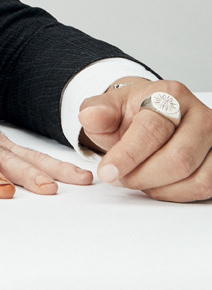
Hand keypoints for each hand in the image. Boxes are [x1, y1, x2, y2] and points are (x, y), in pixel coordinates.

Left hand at [78, 78, 211, 201]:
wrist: (153, 116)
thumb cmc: (133, 115)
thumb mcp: (110, 108)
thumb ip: (98, 112)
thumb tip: (89, 116)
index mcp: (170, 95)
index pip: (152, 129)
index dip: (128, 155)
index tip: (107, 172)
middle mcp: (200, 116)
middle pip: (179, 159)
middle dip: (143, 176)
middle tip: (119, 178)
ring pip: (195, 178)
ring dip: (159, 188)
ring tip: (136, 179)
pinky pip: (204, 188)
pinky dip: (175, 194)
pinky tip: (156, 185)